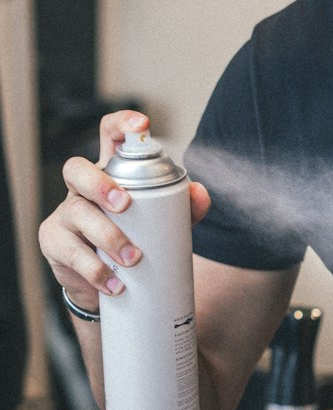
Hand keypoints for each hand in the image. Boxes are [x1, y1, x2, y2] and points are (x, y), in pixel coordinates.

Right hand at [38, 110, 210, 312]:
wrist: (108, 286)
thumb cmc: (136, 241)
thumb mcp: (163, 224)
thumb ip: (185, 209)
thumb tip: (200, 192)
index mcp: (110, 175)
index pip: (109, 135)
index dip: (122, 124)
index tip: (143, 125)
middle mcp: (82, 189)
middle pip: (77, 169)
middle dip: (100, 183)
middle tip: (125, 205)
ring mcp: (65, 215)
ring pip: (76, 213)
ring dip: (107, 235)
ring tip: (132, 259)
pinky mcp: (54, 243)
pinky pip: (71, 252)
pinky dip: (95, 269)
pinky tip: (113, 282)